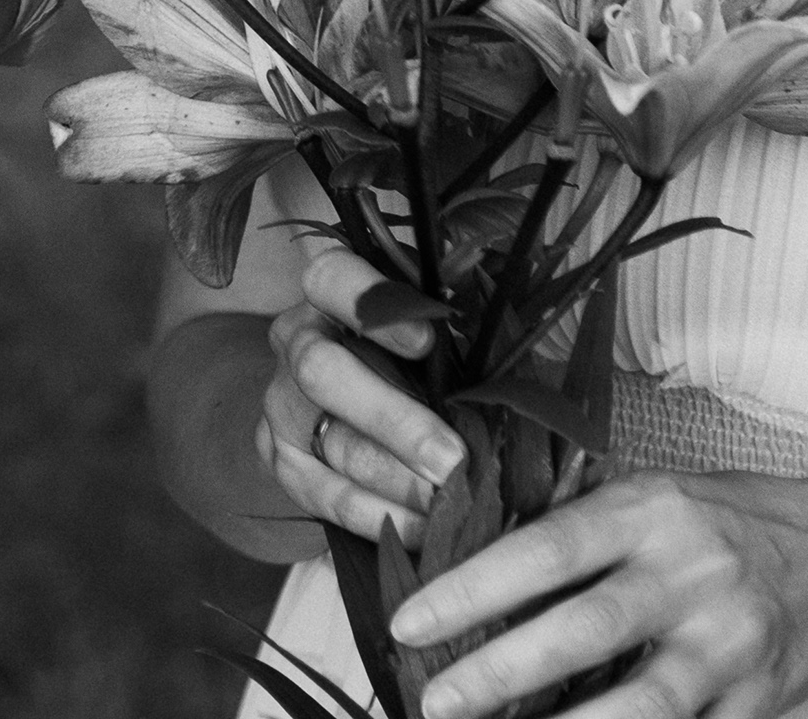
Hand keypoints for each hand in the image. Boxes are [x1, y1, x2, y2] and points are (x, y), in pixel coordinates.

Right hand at [262, 244, 458, 540]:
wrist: (351, 401)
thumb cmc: (420, 355)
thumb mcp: (438, 327)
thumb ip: (463, 330)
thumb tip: (526, 346)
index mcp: (331, 291)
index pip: (331, 278)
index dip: (369, 305)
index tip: (428, 341)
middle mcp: (297, 339)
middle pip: (321, 370)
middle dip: (391, 418)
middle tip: (451, 458)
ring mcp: (282, 401)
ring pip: (330, 440)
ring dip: (394, 479)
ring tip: (450, 503)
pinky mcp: (282, 459)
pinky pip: (322, 494)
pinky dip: (376, 516)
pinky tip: (423, 530)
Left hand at [385, 470, 807, 718]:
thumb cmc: (720, 524)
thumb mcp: (649, 498)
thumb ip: (575, 528)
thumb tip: (464, 561)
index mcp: (649, 512)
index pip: (546, 549)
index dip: (473, 588)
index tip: (410, 623)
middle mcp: (690, 574)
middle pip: (584, 630)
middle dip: (500, 673)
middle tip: (435, 701)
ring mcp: (729, 644)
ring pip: (642, 703)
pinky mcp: (756, 702)